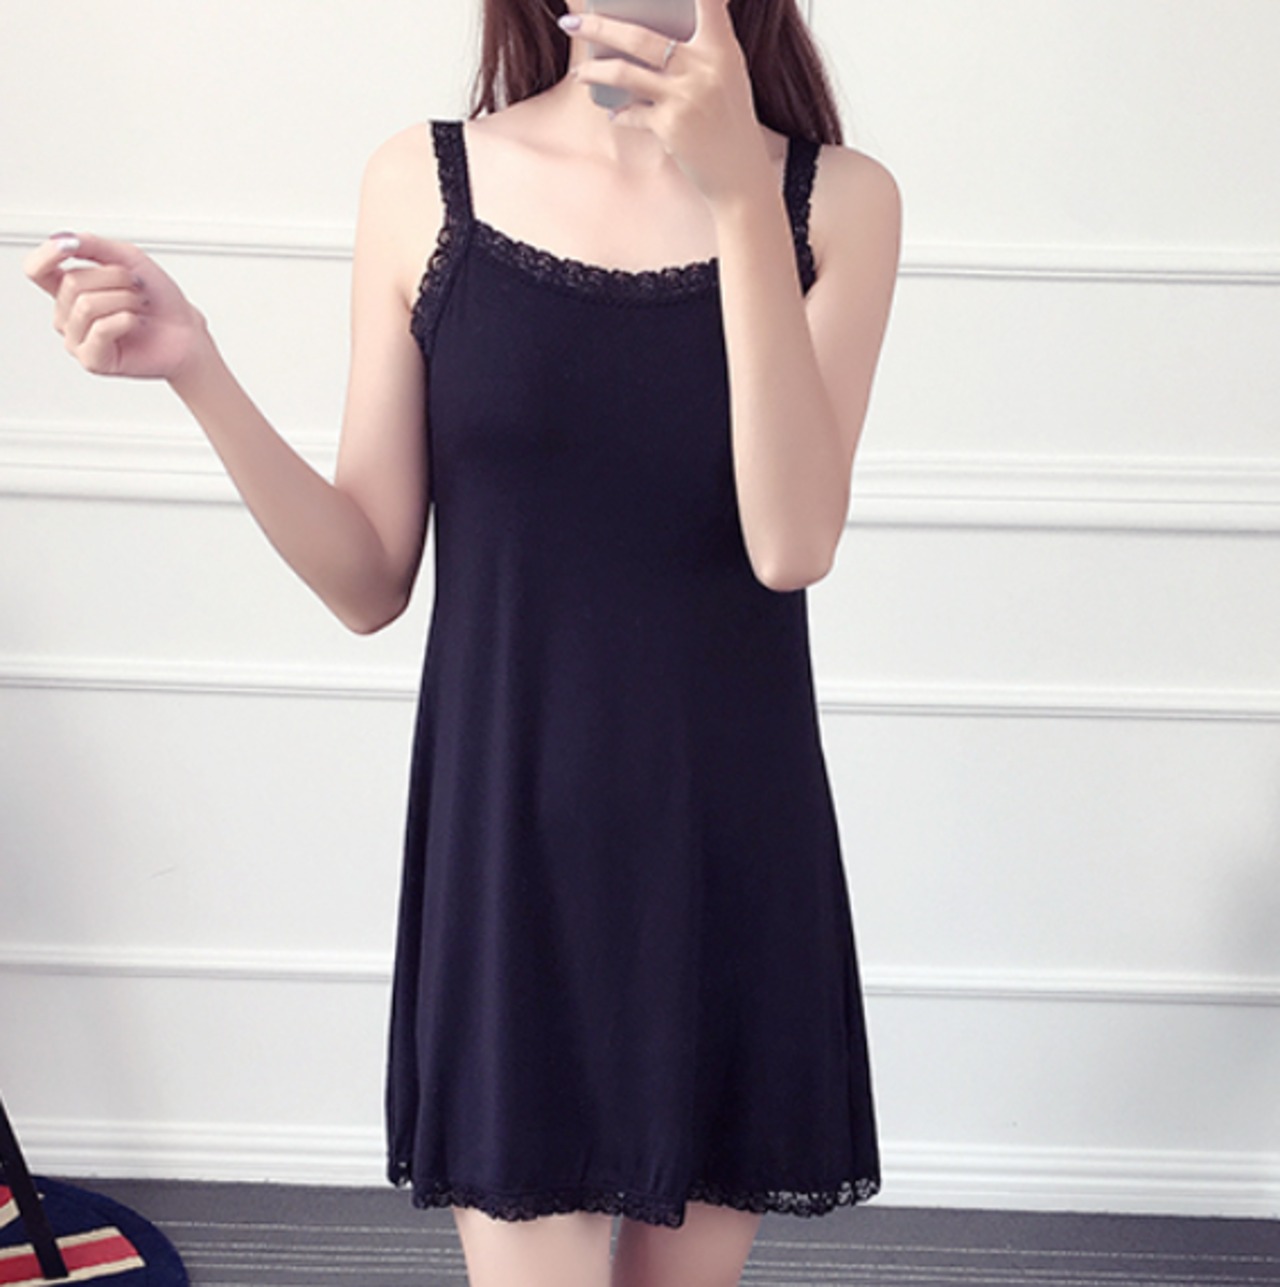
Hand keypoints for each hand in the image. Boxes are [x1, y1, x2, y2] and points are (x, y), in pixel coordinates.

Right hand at [24, 232, 208, 380]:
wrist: (186, 330)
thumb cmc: (159, 299)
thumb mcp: (127, 258)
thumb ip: (92, 245)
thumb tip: (61, 239)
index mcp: (69, 289)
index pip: (37, 269)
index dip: (48, 254)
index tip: (72, 246)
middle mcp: (67, 315)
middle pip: (72, 282)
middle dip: (114, 279)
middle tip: (137, 290)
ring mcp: (77, 340)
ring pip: (86, 304)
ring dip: (124, 299)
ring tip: (139, 307)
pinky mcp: (92, 360)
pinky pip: (101, 328)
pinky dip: (126, 320)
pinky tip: (135, 323)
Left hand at [563, 0, 771, 206]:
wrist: (740, 174)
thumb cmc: (730, 121)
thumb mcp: (728, 75)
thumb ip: (703, 47)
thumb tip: (652, 30)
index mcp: (721, 49)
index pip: (708, 1)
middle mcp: (702, 68)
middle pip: (639, 36)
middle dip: (597, 27)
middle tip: (571, 23)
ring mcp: (684, 97)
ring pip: (624, 73)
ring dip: (594, 72)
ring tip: (580, 74)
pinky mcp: (670, 126)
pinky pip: (632, 112)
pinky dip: (620, 113)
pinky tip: (614, 113)